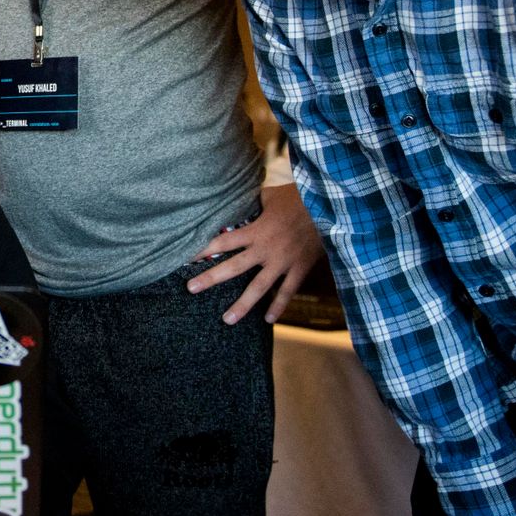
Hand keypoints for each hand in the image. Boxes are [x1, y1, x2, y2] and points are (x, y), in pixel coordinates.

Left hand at [187, 183, 324, 323]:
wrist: (330, 208)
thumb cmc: (299, 197)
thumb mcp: (272, 195)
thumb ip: (255, 203)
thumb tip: (242, 198)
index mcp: (256, 230)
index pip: (223, 241)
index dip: (204, 249)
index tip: (185, 258)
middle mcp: (265, 249)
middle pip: (233, 266)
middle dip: (211, 278)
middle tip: (191, 288)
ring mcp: (282, 262)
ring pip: (259, 287)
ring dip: (242, 305)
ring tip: (227, 319)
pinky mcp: (299, 269)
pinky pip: (287, 292)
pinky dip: (278, 306)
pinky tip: (267, 319)